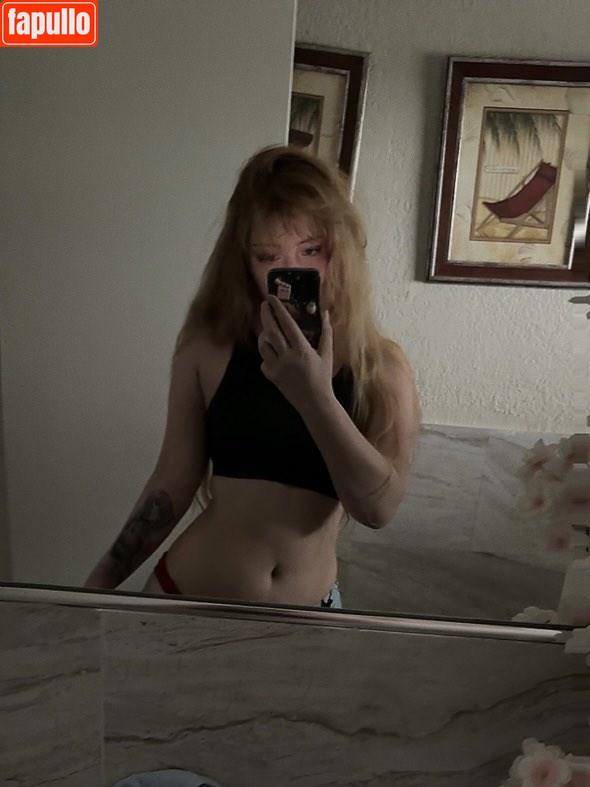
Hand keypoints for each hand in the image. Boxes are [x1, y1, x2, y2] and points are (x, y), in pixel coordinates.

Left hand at [258, 295, 333, 411]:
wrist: (314, 402)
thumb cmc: (323, 377)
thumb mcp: (327, 354)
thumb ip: (326, 332)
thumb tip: (325, 313)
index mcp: (302, 350)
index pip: (287, 324)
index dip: (278, 309)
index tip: (272, 298)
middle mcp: (287, 357)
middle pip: (271, 330)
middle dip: (266, 315)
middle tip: (264, 304)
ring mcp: (277, 367)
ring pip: (264, 344)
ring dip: (265, 334)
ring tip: (269, 328)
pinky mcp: (270, 375)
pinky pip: (264, 358)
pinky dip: (267, 352)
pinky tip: (275, 351)